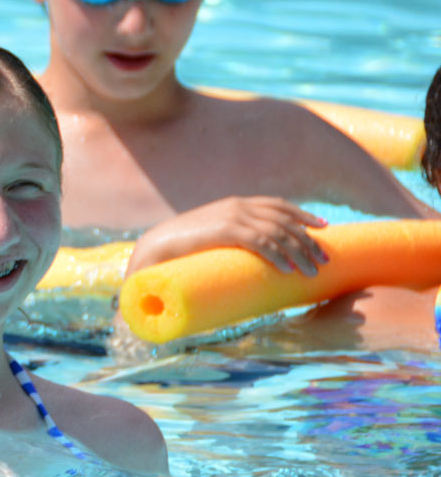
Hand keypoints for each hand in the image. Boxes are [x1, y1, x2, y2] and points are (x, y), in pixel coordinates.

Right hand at [127, 196, 329, 274]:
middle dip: (309, 240)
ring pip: (279, 232)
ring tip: (311, 272)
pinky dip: (279, 255)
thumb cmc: (178, 250)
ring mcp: (230, 217)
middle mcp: (236, 206)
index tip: (323, 228)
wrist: (151, 248)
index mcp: (234, 204)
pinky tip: (288, 269)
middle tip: (324, 260)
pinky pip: (261, 241)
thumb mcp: (210, 239)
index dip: (302, 215)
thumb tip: (247, 260)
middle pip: (285, 220)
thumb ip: (229, 241)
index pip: (278, 205)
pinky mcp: (224, 231)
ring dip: (300, 252)